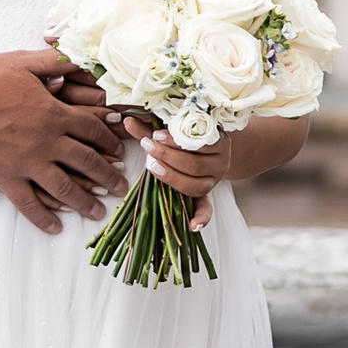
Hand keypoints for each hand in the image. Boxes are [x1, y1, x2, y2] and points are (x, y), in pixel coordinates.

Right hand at [0, 51, 130, 230]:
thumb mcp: (23, 62)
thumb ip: (55, 62)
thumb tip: (80, 57)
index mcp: (54, 113)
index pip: (93, 130)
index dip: (109, 140)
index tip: (118, 150)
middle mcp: (46, 141)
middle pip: (87, 162)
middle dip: (108, 175)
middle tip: (121, 186)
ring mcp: (26, 163)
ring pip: (64, 187)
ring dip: (85, 201)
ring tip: (98, 212)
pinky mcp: (4, 177)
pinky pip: (28, 203)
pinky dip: (43, 218)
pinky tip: (56, 227)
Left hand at [123, 113, 309, 226]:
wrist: (212, 147)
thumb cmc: (188, 138)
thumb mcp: (174, 131)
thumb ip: (152, 129)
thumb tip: (127, 121)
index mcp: (218, 142)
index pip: (198, 143)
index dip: (175, 142)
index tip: (154, 136)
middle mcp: (220, 163)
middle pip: (194, 165)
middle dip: (168, 157)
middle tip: (148, 148)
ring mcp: (214, 181)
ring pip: (195, 185)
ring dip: (172, 178)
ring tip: (153, 167)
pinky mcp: (208, 195)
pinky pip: (207, 209)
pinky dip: (201, 218)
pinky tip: (192, 225)